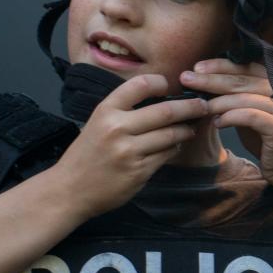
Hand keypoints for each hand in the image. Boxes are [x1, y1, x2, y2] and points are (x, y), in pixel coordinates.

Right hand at [53, 74, 208, 219]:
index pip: (141, 84)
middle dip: (190, 107)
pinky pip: (166, 155)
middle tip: (203, 105)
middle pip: (165, 111)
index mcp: (106, 110)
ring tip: (190, 127)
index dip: (162, 83)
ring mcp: (129, 151)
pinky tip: (175, 145)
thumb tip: (162, 97)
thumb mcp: (97, 122)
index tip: (171, 86)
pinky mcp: (139, 172)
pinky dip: (174, 148)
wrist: (70, 189)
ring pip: (171, 135)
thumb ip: (124, 110)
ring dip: (186, 130)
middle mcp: (117, 128)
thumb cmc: (86, 154)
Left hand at [180, 59, 272, 188]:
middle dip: (210, 79)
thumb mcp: (250, 113)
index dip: (219, 65)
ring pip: (244, 96)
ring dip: (217, 100)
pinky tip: (217, 123)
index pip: (245, 66)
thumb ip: (235, 98)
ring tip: (198, 105)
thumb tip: (204, 85)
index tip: (196, 68)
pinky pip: (250, 116)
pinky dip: (231, 117)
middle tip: (186, 78)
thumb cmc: (268, 140)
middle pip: (241, 79)